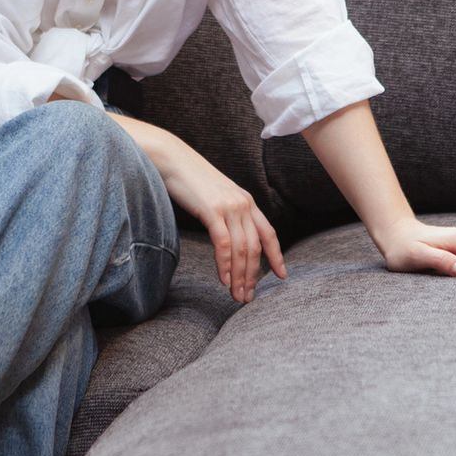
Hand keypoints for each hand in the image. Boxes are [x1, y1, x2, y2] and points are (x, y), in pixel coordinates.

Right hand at [157, 137, 286, 302]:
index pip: (269, 233)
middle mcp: (243, 204)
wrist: (173, 159)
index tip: (282, 275)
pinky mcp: (212, 210)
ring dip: (239, 276)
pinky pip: (223, 244)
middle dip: (253, 275)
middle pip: (255, 247)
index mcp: (247, 202)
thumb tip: (231, 238)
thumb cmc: (191, 180)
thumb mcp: (218, 197)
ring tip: (236, 294)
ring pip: (241, 249)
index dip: (276, 256)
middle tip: (248, 297)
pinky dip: (225, 264)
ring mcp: (229, 207)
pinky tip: (223, 279)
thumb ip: (228, 214)